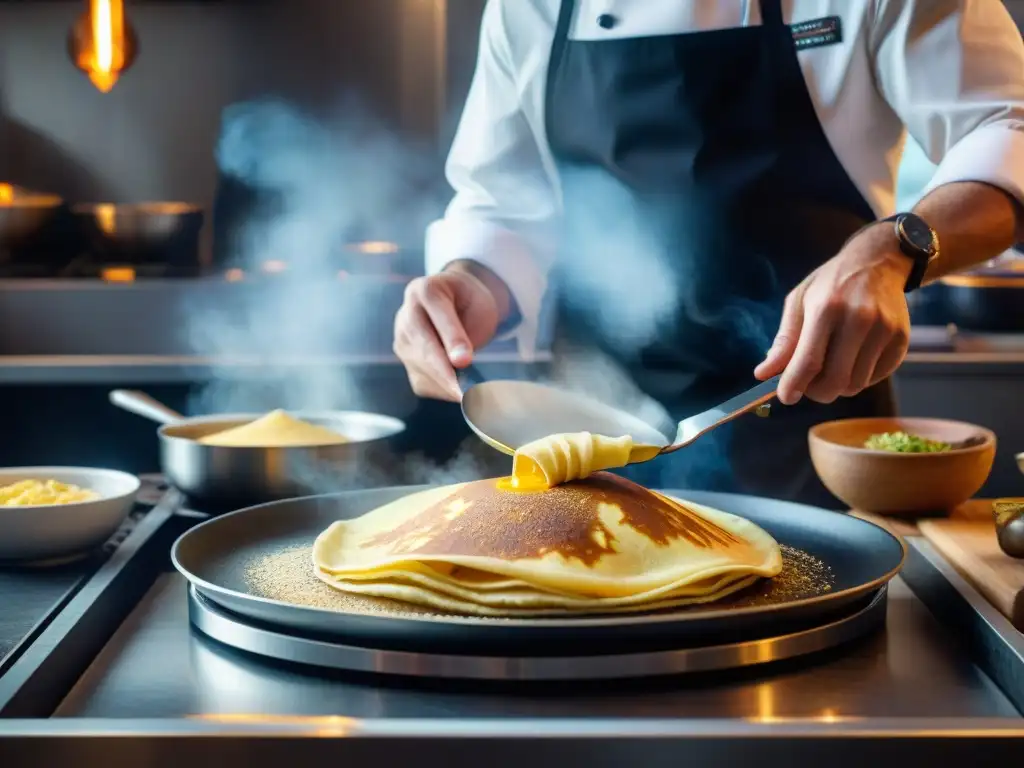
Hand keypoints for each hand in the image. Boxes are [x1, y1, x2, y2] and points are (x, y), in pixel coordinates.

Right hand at [393, 262, 507, 400]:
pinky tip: (461, 392)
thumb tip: (461, 366)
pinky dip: (444, 391)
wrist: (454, 302)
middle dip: (446, 372)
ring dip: (447, 386)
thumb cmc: (470, 302)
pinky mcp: (405, 360)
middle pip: (424, 347)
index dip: (452, 339)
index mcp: (426, 290)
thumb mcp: (479, 305)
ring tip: (474, 398)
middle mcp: (407, 314)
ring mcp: (402, 338)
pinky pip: (422, 382)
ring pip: (421, 368)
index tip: (464, 361)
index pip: (439, 316)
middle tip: (467, 393)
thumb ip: (470, 330)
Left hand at [754, 224, 911, 404]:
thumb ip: (784, 341)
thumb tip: (763, 374)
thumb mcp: (799, 302)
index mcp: (827, 308)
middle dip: (816, 392)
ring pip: (855, 384)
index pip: (809, 361)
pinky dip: (858, 378)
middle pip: (835, 381)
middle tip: (807, 385)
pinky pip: (875, 378)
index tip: (786, 397)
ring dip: (837, 385)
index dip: (793, 386)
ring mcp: (885, 330)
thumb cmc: (831, 284)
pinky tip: (852, 358)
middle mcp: (860, 319)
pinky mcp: (901, 341)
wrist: (879, 262)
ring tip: (830, 365)